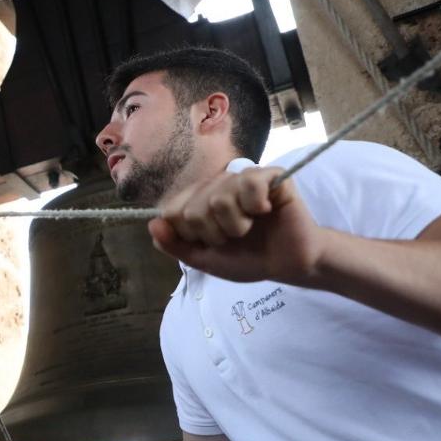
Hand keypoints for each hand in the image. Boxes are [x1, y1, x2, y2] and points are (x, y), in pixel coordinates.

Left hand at [149, 167, 325, 284]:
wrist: (288, 265)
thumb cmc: (248, 259)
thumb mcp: (204, 259)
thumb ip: (175, 245)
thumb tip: (152, 225)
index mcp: (197, 201)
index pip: (172, 212)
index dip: (191, 235)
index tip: (211, 243)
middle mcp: (216, 185)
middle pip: (193, 209)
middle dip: (215, 234)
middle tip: (236, 237)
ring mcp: (241, 178)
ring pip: (219, 198)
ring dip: (237, 225)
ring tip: (251, 227)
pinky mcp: (270, 176)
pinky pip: (249, 182)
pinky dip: (256, 205)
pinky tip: (265, 211)